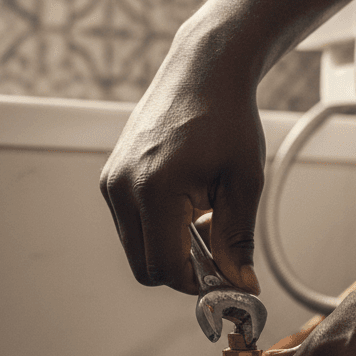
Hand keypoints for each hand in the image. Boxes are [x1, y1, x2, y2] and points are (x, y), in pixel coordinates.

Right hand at [99, 46, 264, 294]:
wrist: (202, 71)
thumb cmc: (226, 116)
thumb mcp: (243, 182)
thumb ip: (237, 239)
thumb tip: (239, 283)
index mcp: (155, 189)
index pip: (166, 268)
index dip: (197, 284)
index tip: (225, 279)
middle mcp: (123, 188)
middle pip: (144, 268)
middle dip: (182, 270)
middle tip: (217, 252)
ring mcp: (112, 183)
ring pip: (136, 249)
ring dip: (170, 249)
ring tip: (205, 217)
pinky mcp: (111, 178)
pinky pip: (131, 226)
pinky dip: (158, 229)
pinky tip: (187, 204)